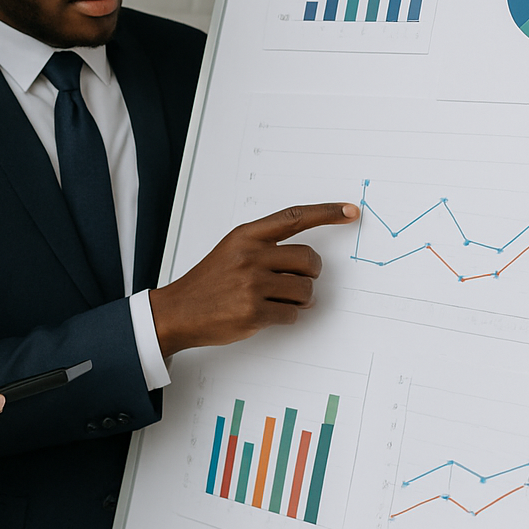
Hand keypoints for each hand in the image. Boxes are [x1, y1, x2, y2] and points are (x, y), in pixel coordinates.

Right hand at [148, 202, 359, 355]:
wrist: (178, 311)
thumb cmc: (208, 283)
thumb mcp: (231, 251)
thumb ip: (266, 249)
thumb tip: (307, 265)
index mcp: (246, 236)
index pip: (295, 217)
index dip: (327, 213)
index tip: (350, 210)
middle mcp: (251, 256)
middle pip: (309, 259)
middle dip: (311, 274)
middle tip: (299, 282)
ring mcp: (253, 284)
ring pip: (306, 290)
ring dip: (300, 300)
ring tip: (280, 301)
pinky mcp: (254, 312)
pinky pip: (292, 314)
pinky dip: (287, 317)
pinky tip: (266, 315)